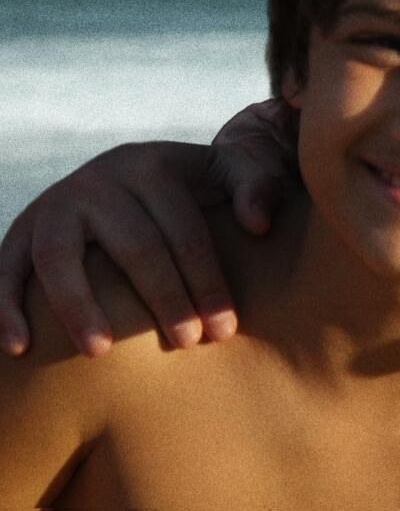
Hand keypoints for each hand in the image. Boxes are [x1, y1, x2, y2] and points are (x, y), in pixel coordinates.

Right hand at [0, 101, 293, 356]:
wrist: (137, 173)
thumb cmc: (199, 186)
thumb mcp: (232, 168)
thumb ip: (257, 184)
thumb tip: (258, 224)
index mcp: (154, 165)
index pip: (185, 230)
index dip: (207, 281)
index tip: (223, 329)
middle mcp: (101, 179)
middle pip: (133, 246)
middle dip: (163, 299)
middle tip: (185, 344)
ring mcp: (56, 204)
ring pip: (60, 257)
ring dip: (78, 306)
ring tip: (100, 352)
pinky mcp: (22, 230)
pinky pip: (6, 268)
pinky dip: (6, 306)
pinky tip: (18, 348)